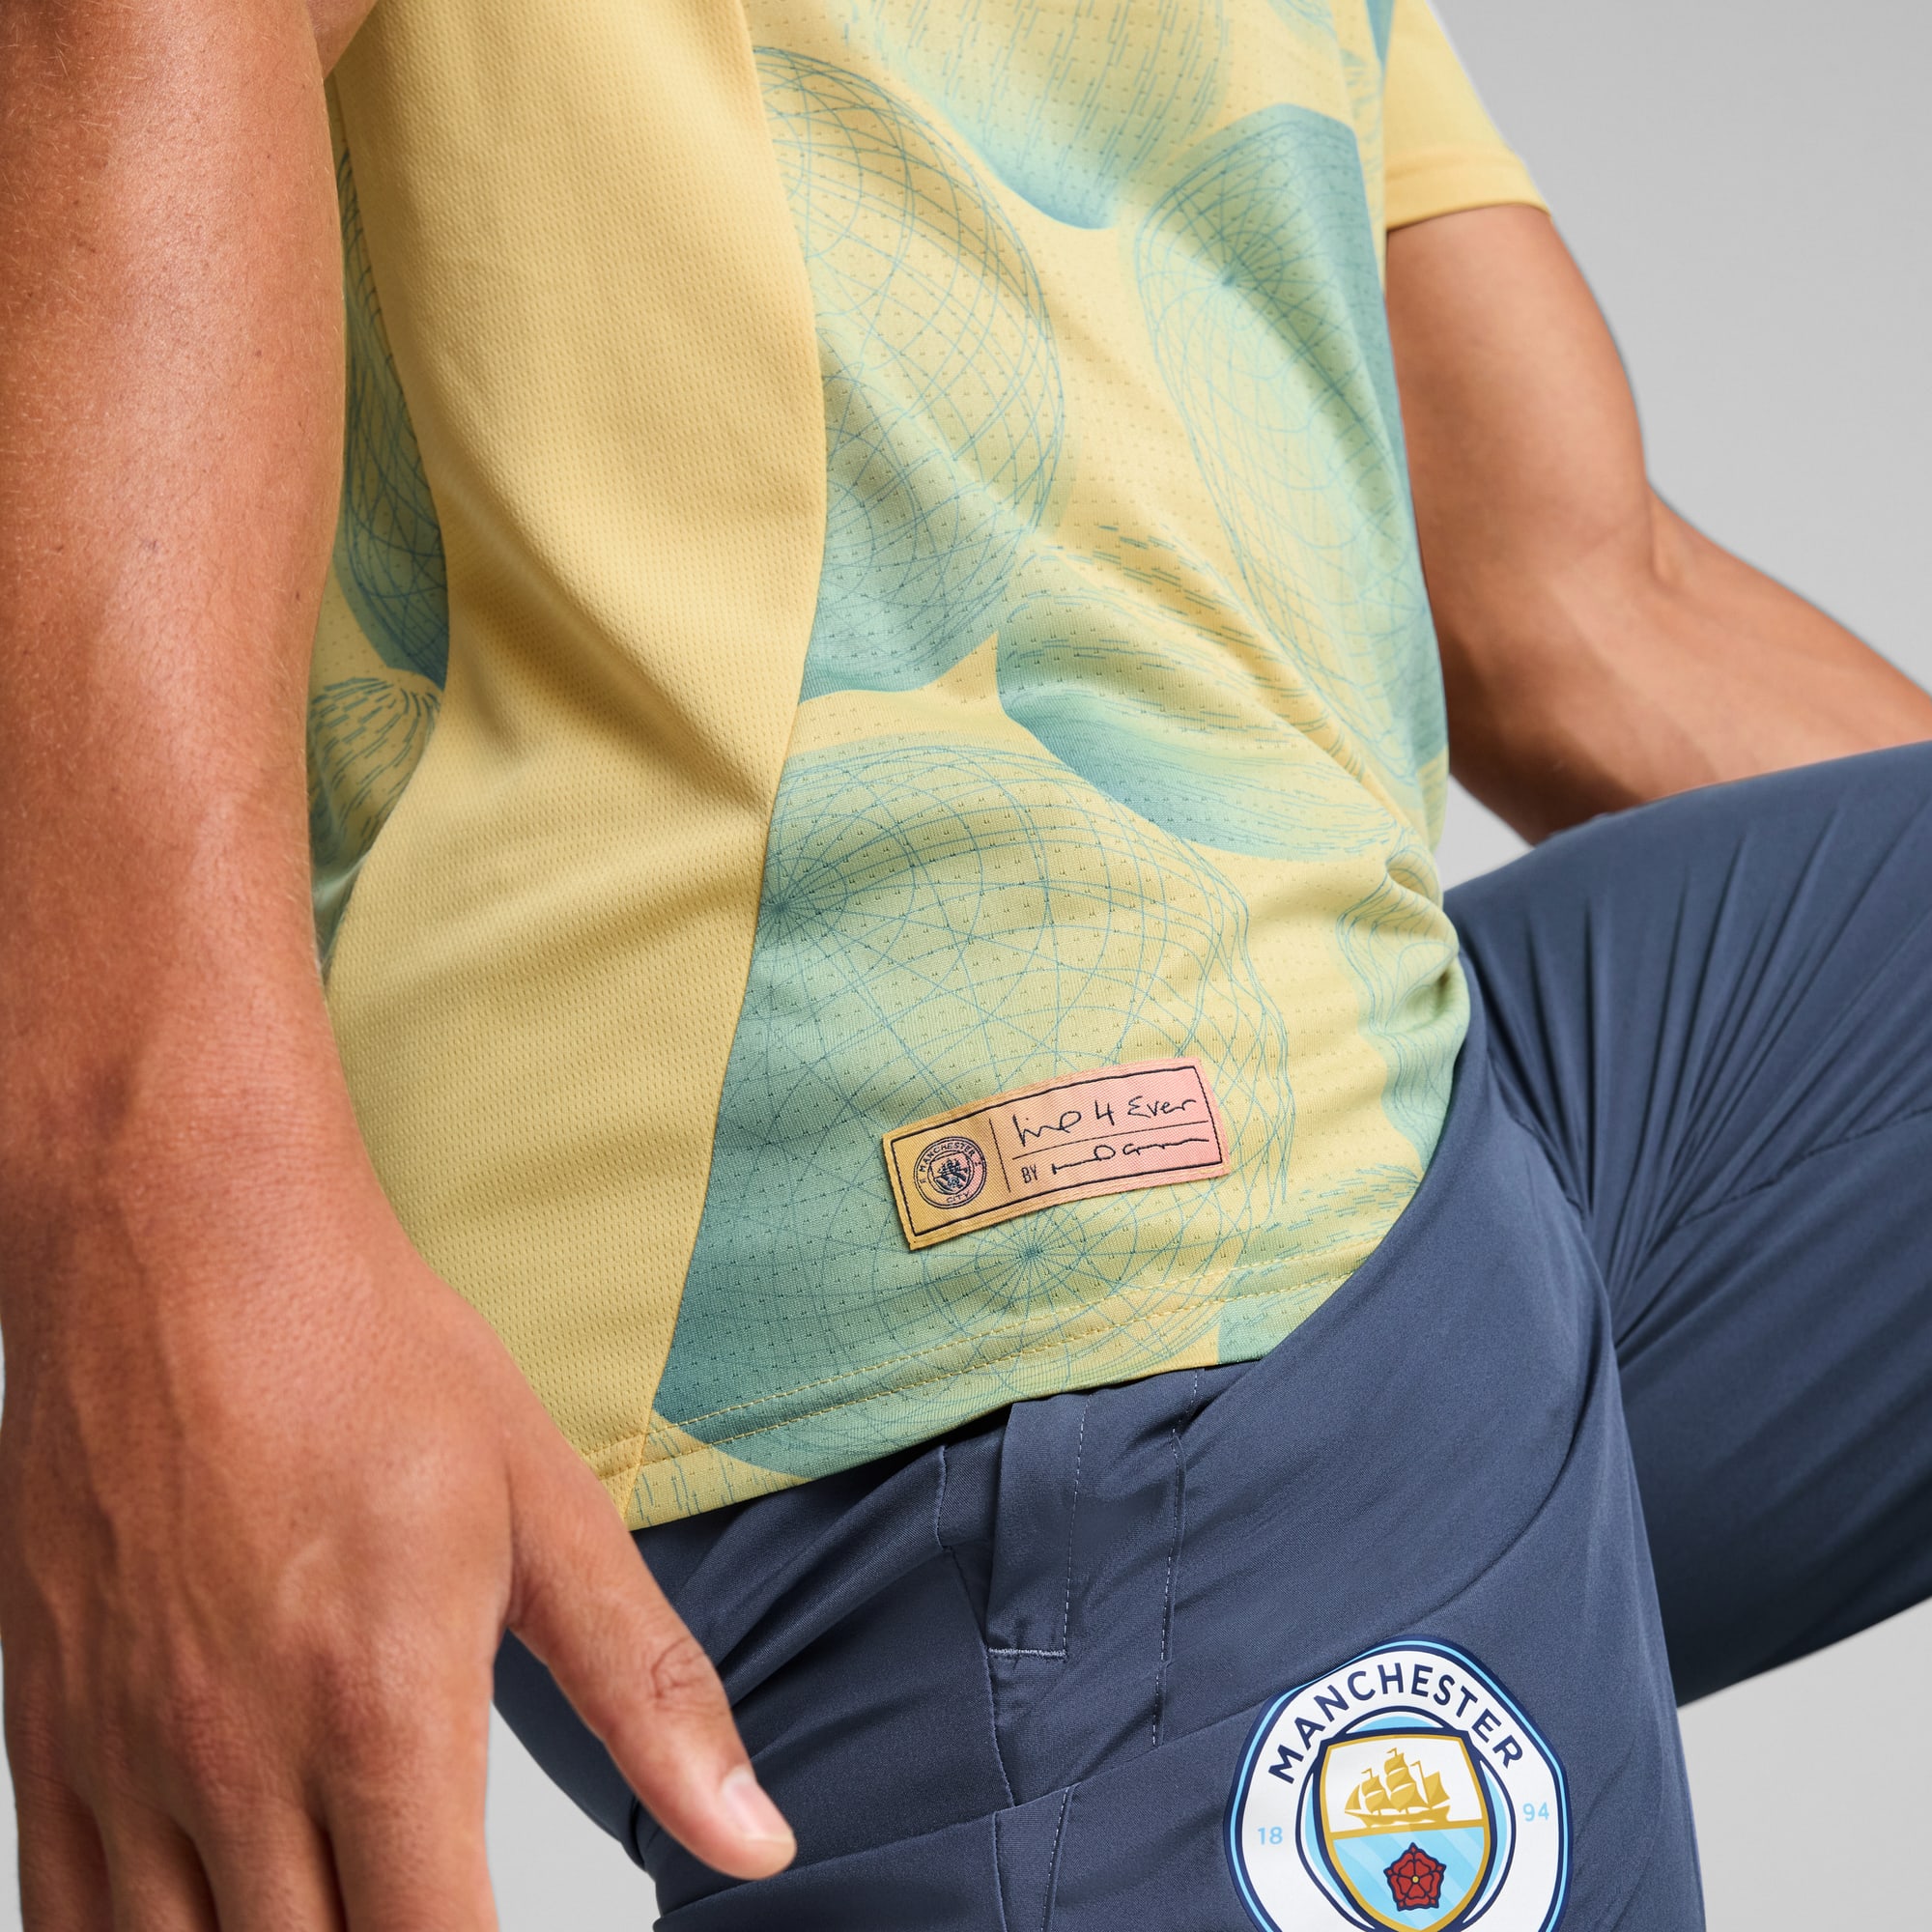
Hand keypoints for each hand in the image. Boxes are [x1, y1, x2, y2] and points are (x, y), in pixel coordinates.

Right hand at [0, 1144, 792, 1928]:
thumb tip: (756, 1842)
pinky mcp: (45, 1736)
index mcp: (381, 1704)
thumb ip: (647, 1690)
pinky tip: (228, 1921)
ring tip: (354, 1911)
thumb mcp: (546, 1506)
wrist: (181, 1247)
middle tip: (439, 1911)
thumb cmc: (368, 1358)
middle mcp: (236, 1756)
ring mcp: (120, 1757)